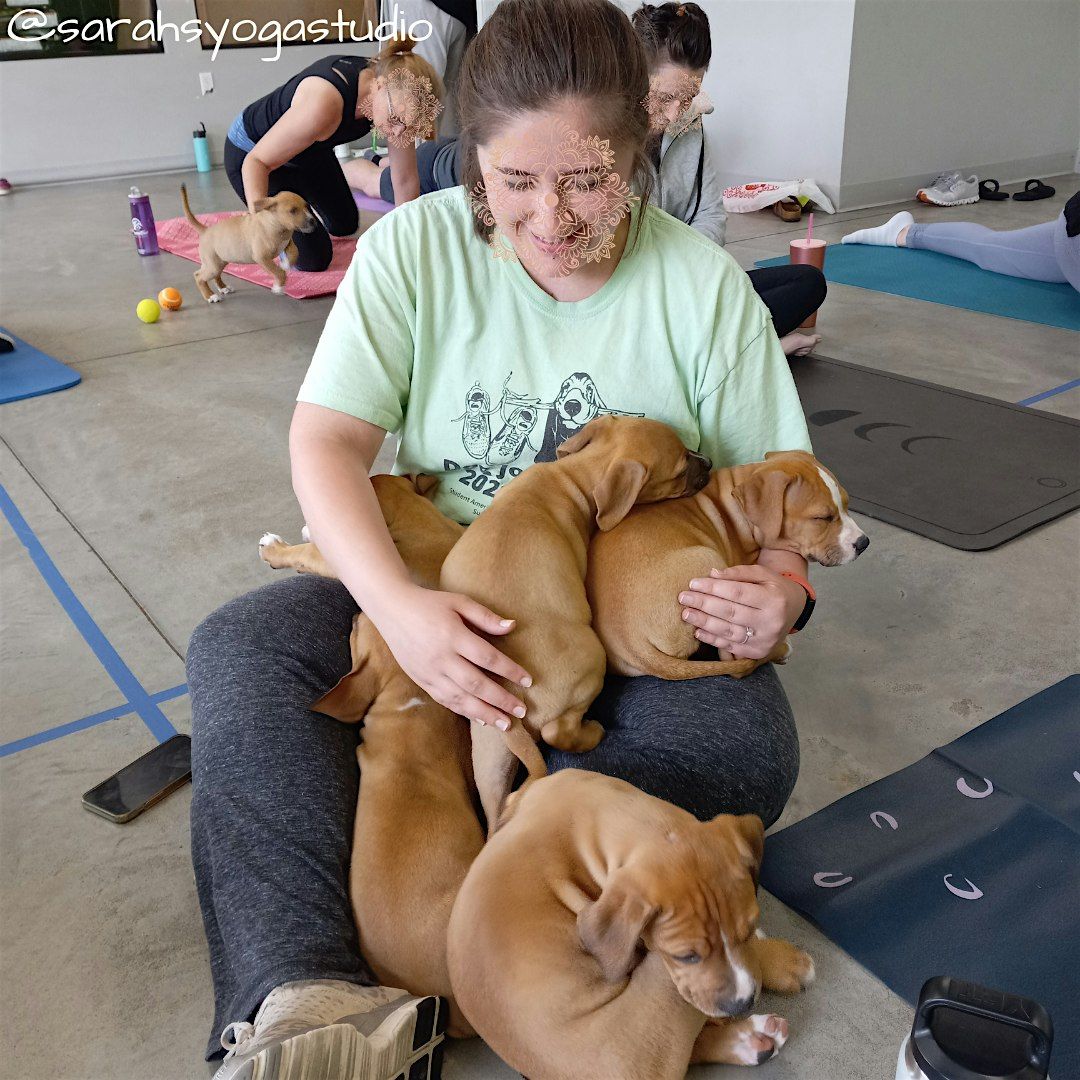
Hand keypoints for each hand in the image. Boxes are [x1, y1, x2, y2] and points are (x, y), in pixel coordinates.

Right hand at [369, 584, 532, 729]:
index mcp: (452, 635)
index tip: (528, 680)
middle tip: (522, 711)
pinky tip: (481, 719)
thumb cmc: (430, 603)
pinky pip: (445, 700)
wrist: (391, 609)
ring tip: (506, 724)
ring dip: (485, 713)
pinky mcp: (421, 680)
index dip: (509, 670)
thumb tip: (512, 626)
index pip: (487, 657)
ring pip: (460, 698)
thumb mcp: (458, 601)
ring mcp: (429, 672)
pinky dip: (464, 711)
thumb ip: (485, 616)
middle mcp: (440, 657)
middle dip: (501, 700)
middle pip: (476, 683)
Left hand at [677, 565, 806, 659]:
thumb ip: (738, 573)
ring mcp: (765, 640)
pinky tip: (698, 631)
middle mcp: (771, 622)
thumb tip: (712, 574)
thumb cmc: (774, 588)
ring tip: (686, 614)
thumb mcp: (763, 574)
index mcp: (774, 599)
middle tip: (683, 598)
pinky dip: (712, 640)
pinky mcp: (758, 653)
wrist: (795, 610)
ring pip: (729, 632)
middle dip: (704, 604)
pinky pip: (731, 647)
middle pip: (731, 612)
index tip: (693, 583)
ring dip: (704, 623)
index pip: (738, 592)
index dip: (713, 588)